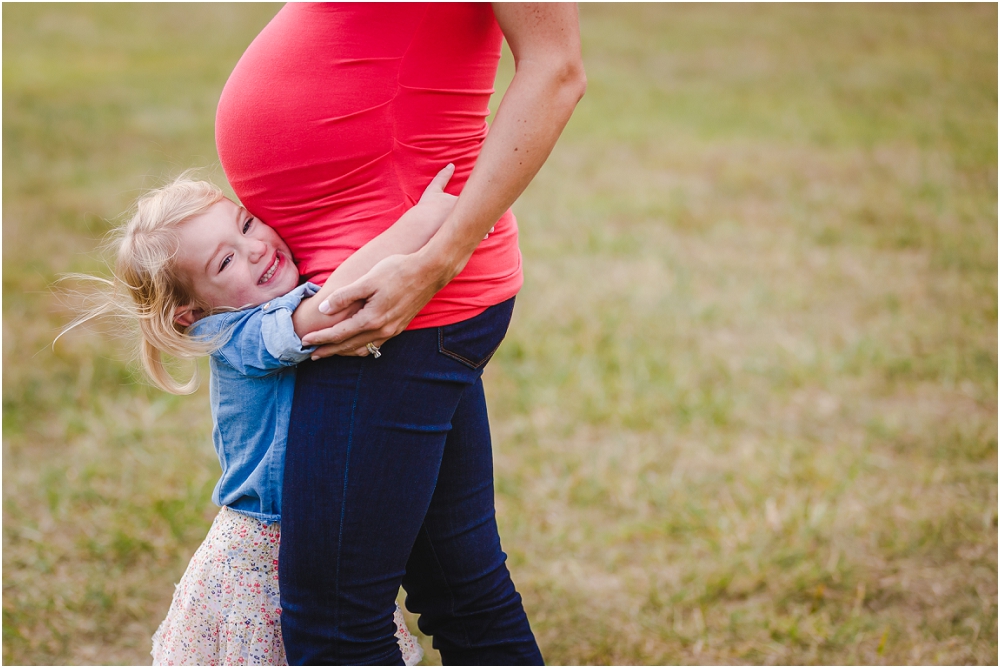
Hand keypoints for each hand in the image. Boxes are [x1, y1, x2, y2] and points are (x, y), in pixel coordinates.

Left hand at [302, 251, 446, 357]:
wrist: (429, 272)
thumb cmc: (398, 271)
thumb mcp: (368, 280)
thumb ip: (345, 296)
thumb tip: (324, 308)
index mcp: (371, 319)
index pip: (339, 334)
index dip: (320, 338)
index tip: (305, 341)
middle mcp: (382, 330)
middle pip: (349, 346)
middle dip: (329, 351)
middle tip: (312, 355)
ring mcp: (392, 330)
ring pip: (363, 348)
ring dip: (345, 352)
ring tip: (331, 352)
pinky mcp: (399, 327)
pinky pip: (376, 345)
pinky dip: (361, 347)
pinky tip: (357, 345)